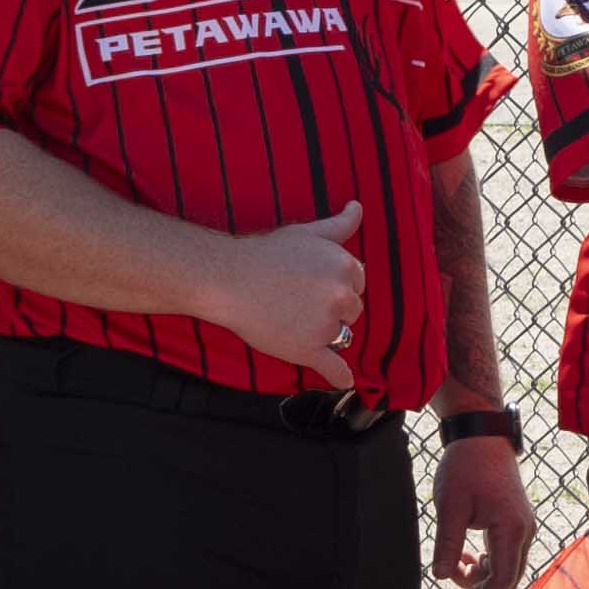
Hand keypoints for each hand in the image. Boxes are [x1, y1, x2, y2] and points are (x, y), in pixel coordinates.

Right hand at [197, 202, 367, 375]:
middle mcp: (341, 296)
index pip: (356, 284)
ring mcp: (326, 325)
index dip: (335, 285)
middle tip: (299, 301)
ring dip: (326, 333)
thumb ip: (338, 225)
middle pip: (352, 311)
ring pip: (342, 336)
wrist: (229, 278)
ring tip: (295, 321)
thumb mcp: (306, 234)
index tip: (312, 285)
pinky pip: (333, 368)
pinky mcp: (308, 350)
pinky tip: (344, 381)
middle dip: (332, 308)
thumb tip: (359, 207)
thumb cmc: (266, 254)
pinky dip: (339, 376)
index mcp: (346, 267)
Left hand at [434, 427, 532, 588]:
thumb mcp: (450, 506)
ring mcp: (523, 527)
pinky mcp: (516, 522)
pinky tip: (464, 558)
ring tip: (450, 571)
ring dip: (479, 577)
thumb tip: (440, 577)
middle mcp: (524, 531)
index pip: (502, 579)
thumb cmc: (466, 466)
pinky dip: (485, 562)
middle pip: (506, 578)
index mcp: (511, 529)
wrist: (482, 436)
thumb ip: (447, 544)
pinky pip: (504, 553)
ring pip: (505, 568)